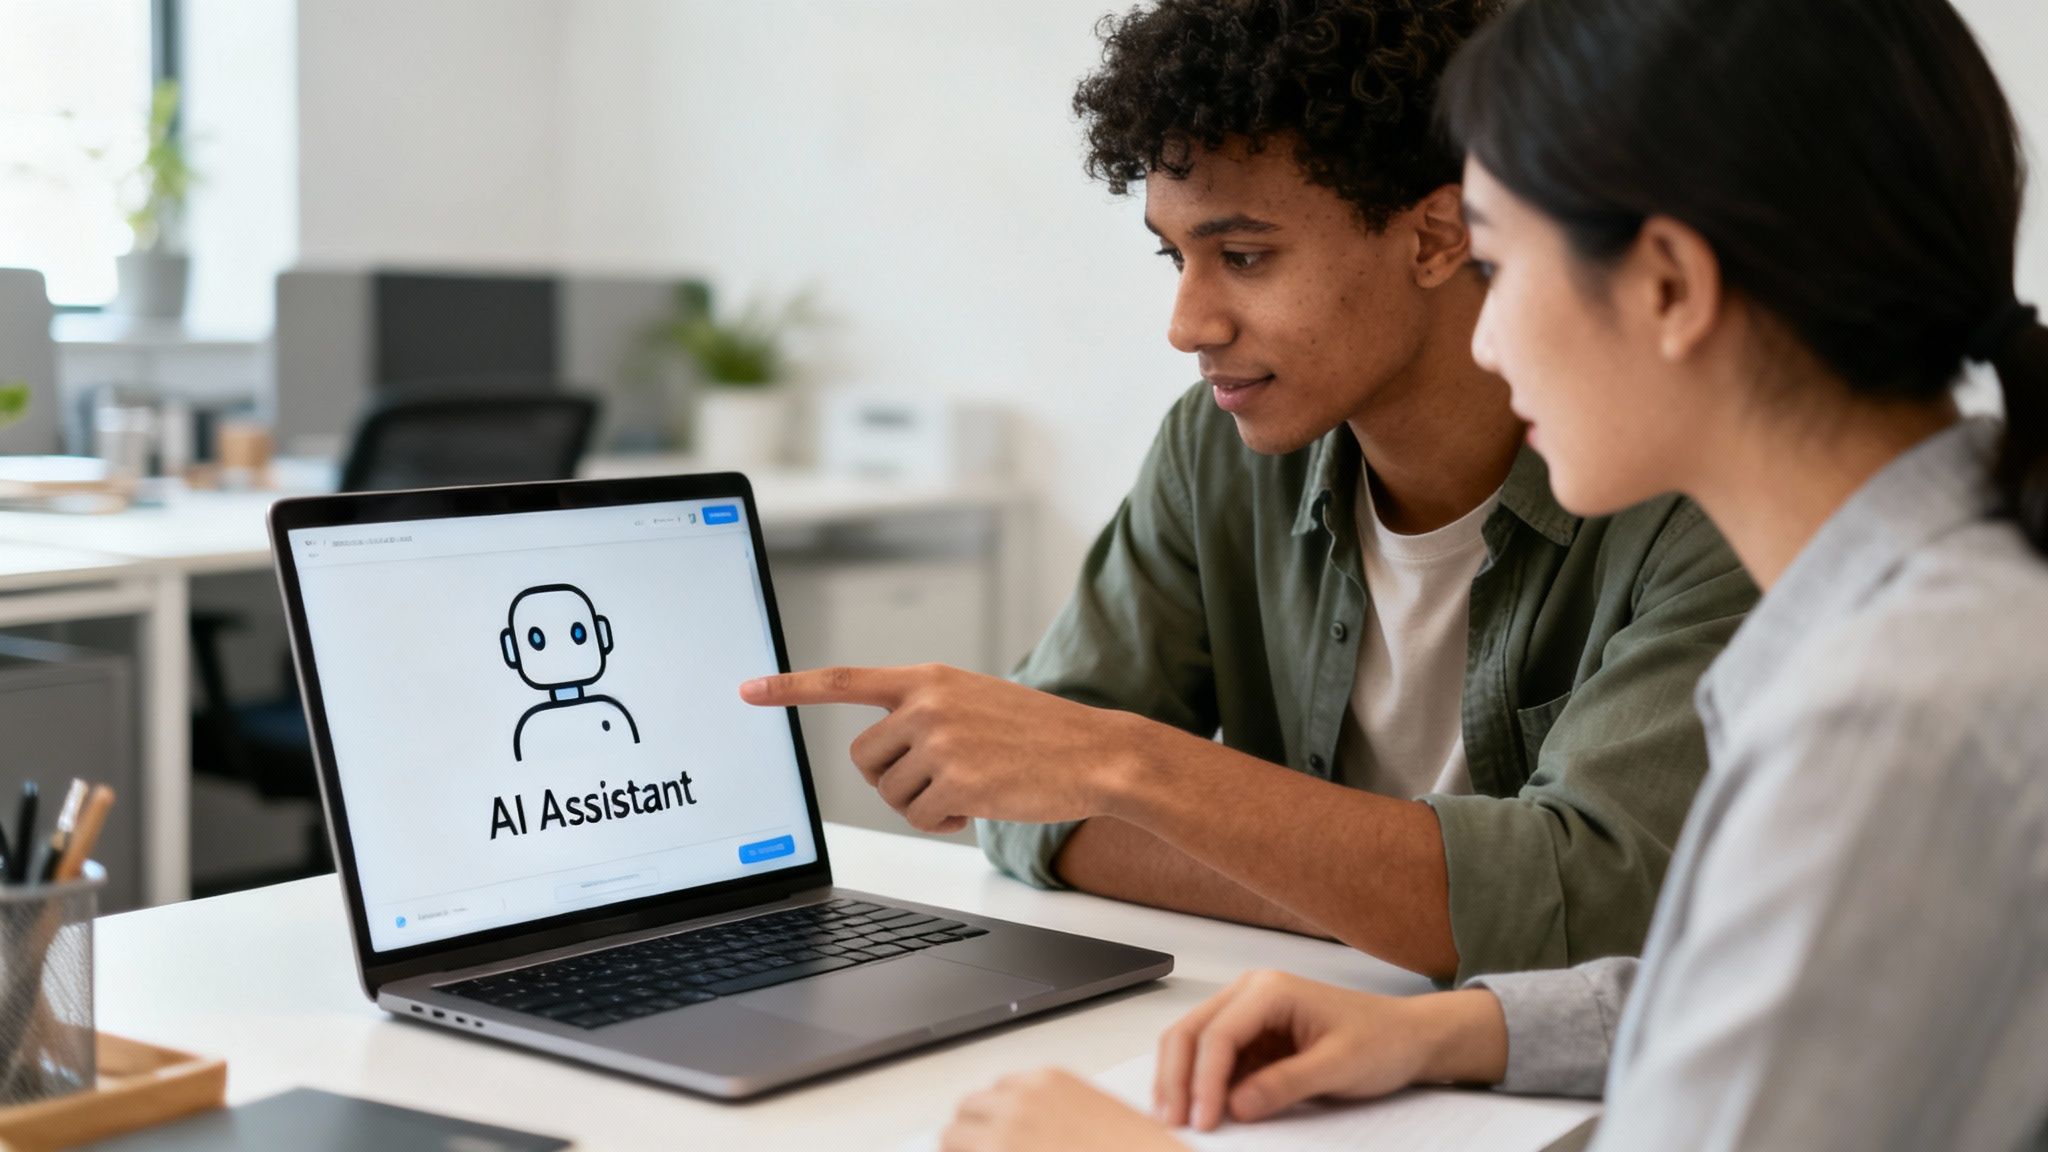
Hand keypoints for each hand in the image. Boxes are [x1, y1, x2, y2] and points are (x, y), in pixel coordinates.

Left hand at [739, 664, 1148, 832]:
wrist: (1096, 753)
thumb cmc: (1039, 734)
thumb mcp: (975, 701)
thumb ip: (926, 710)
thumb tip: (884, 753)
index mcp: (928, 678)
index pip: (845, 679)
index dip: (791, 687)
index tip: (747, 689)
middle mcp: (927, 703)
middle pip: (863, 759)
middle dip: (891, 779)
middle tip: (938, 779)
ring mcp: (940, 742)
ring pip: (889, 793)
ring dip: (921, 804)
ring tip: (969, 788)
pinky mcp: (956, 781)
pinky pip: (919, 818)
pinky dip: (943, 823)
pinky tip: (978, 808)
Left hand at [942, 1068, 1187, 1151]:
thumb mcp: (1094, 1119)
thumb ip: (1053, 1117)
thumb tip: (1031, 1135)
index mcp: (1046, 1081)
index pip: (995, 1091)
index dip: (993, 1120)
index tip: (996, 1138)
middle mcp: (1019, 1100)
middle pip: (966, 1110)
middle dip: (970, 1136)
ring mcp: (1004, 1136)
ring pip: (951, 1138)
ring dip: (963, 1151)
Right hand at [1154, 972, 1507, 1130]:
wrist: (1407, 1037)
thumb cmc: (1381, 1041)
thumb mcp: (1339, 1066)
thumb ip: (1286, 1084)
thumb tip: (1235, 1106)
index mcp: (1270, 989)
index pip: (1218, 1034)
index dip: (1203, 1080)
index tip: (1202, 1121)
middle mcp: (1250, 993)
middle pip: (1190, 1032)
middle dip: (1176, 1078)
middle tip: (1171, 1121)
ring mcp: (1248, 1014)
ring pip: (1193, 1043)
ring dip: (1180, 1080)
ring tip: (1174, 1118)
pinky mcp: (1252, 1037)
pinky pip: (1214, 1059)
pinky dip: (1200, 1083)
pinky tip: (1197, 1109)